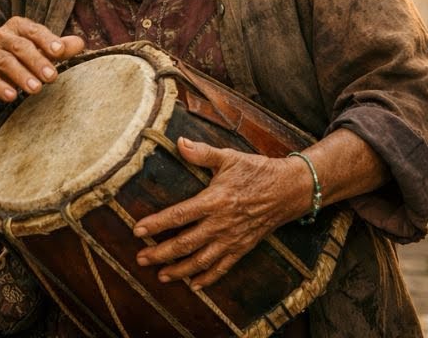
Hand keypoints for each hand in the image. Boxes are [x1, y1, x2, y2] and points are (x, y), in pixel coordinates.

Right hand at [0, 17, 83, 104]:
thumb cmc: (15, 59)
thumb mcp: (37, 51)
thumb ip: (57, 48)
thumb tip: (80, 43)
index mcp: (17, 27)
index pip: (34, 31)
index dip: (47, 40)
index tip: (60, 51)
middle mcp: (0, 35)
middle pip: (20, 46)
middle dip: (37, 61)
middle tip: (52, 77)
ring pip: (5, 62)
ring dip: (21, 76)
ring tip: (36, 89)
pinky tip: (11, 96)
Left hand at [131, 138, 311, 289]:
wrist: (290, 189)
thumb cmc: (256, 171)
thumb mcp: (229, 157)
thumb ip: (202, 153)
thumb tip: (179, 142)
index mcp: (215, 201)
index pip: (179, 215)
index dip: (157, 224)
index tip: (137, 230)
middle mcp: (221, 224)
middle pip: (186, 243)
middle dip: (161, 253)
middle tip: (141, 259)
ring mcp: (233, 239)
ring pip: (202, 260)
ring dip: (180, 270)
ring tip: (161, 276)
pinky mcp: (243, 247)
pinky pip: (224, 267)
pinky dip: (208, 278)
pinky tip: (194, 285)